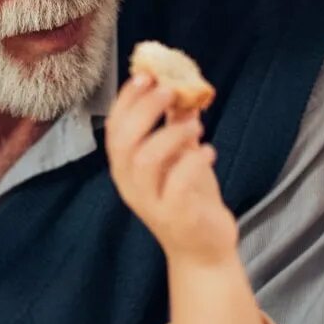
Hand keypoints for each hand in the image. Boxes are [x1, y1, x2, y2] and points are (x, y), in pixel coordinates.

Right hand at [105, 74, 237, 266]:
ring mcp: (150, 202)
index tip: (146, 74)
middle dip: (145, 109)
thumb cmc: (190, 199)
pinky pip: (177, 185)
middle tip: (169, 89)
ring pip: (146, 161)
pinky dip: (193, 162)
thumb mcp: (181, 156)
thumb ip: (176, 125)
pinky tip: (209, 151)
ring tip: (196, 125)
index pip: (114, 127)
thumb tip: (182, 88)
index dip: (127, 99)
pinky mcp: (175, 217)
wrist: (203, 249)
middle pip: (124, 141)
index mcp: (126, 168)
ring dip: (171, 134)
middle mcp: (130, 185)